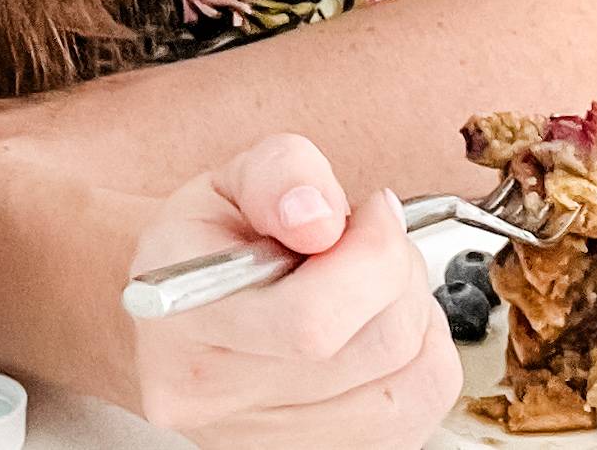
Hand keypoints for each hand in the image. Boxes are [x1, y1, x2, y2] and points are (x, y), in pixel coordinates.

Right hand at [126, 133, 461, 447]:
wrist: (176, 315)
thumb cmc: (203, 247)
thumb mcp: (227, 180)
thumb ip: (279, 174)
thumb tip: (320, 216)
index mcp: (185, 319)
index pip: (312, 321)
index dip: (371, 256)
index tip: (371, 211)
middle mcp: (219, 401)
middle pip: (374, 348)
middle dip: (397, 272)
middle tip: (371, 235)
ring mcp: (267, 444)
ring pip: (405, 386)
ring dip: (412, 313)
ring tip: (373, 279)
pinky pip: (415, 417)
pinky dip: (420, 359)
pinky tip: (380, 324)